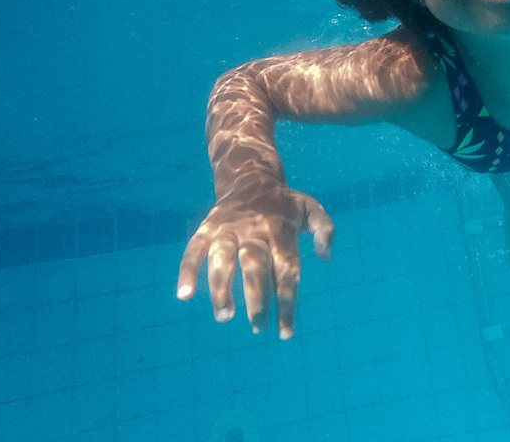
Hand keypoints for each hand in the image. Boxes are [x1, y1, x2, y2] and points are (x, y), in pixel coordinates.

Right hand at [176, 179, 334, 339]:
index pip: (286, 269)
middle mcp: (253, 230)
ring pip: (222, 259)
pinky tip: (184, 295)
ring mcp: (227, 230)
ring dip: (221, 289)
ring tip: (225, 316)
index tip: (285, 332)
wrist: (248, 176)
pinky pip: (193, 250)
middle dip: (256, 299)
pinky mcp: (207, 229)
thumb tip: (325, 256)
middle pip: (255, 266)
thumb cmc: (283, 204)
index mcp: (280, 228)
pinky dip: (187, 271)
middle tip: (258, 326)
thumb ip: (324, 228)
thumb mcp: (309, 207)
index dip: (286, 302)